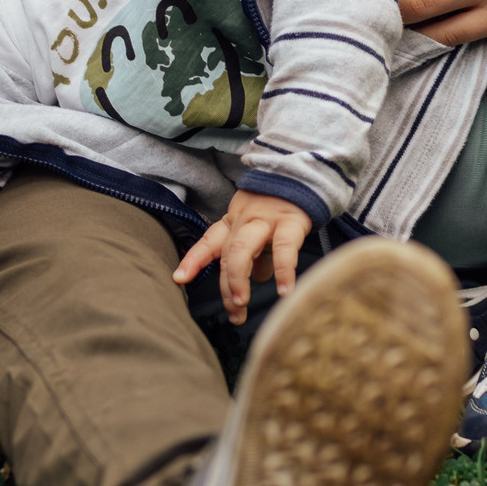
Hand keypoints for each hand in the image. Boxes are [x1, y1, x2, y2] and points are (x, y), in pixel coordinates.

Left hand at [173, 191, 312, 324]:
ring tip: (241, 304)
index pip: (210, 240)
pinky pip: (284, 247)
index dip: (194, 259)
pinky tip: (284, 291)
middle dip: (226, 285)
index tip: (179, 278)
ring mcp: (267, 218)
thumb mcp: (264, 226)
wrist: (307, 171)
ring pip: (243, 248)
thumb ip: (261, 252)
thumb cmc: (283, 203)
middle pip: (226, 253)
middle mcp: (245, 219)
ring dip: (238, 278)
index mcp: (235, 220)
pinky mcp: (292, 219)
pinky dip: (284, 270)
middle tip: (234, 313)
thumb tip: (261, 278)